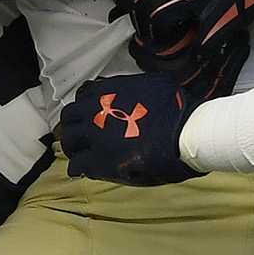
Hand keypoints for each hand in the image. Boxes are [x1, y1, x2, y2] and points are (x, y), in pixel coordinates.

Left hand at [59, 73, 200, 184]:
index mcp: (108, 91)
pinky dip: (80, 168)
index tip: (90, 116)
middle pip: (69, 119)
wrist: (185, 133)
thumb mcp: (154, 83)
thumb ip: (135, 85)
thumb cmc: (177, 109)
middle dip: (74, 127)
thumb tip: (134, 86)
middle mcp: (95, 111)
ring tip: (82, 156)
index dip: (85, 107)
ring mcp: (95, 136)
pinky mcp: (99, 160)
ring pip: (68, 142)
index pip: (83, 95)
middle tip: (82, 137)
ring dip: (75, 148)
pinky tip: (88, 171)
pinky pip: (77, 165)